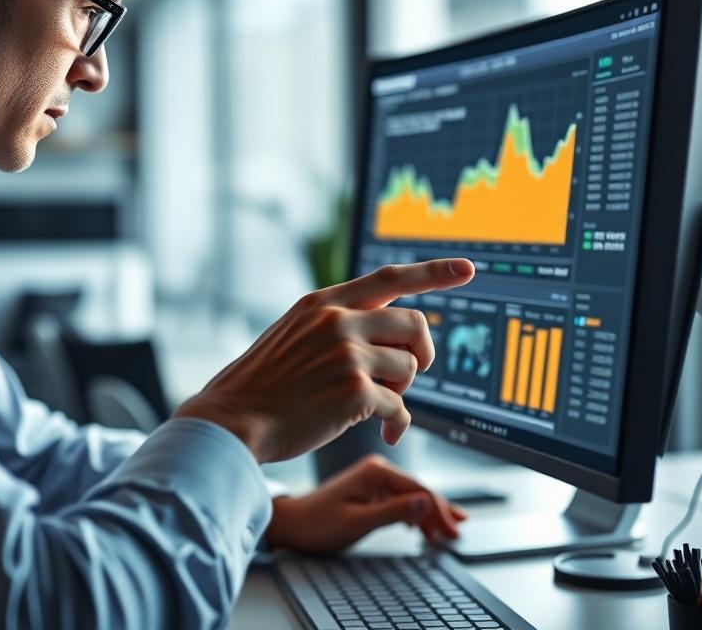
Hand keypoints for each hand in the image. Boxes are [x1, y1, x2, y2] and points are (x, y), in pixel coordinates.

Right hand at [174, 259, 474, 462]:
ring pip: (410, 367)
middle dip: (421, 351)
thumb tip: (390, 338)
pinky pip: (400, 407)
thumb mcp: (293, 334)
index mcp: (322, 303)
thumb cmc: (263, 385)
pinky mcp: (355, 392)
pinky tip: (381, 431)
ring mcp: (347, 354)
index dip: (433, 273)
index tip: (467, 269)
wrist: (234, 419)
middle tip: (407, 375)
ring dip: (400, 391)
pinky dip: (396, 423)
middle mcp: (338, 321)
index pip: (389, 277)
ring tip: (373, 405)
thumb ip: (336, 326)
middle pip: (414, 324)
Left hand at [264, 455, 467, 552]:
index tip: (453, 532)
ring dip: (429, 515)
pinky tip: (423, 528)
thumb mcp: (358, 522)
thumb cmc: (318, 523)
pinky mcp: (369, 490)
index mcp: (376, 471)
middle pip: (419, 490)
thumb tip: (425, 504)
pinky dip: (414, 514)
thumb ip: (393, 513)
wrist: (292, 524)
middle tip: (455, 535)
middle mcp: (377, 470)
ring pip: (411, 496)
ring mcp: (373, 479)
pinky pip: (399, 500)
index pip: (420, 489)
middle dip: (439, 513)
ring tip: (445, 534)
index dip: (440, 511)